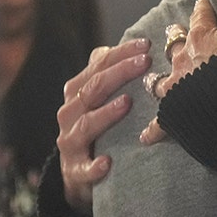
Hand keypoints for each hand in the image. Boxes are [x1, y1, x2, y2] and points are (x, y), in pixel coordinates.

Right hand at [56, 38, 150, 212]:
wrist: (77, 173)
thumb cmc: (97, 126)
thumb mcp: (101, 97)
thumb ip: (110, 72)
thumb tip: (136, 44)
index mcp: (77, 92)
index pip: (98, 65)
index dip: (121, 53)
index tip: (147, 45)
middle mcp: (70, 113)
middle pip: (92, 89)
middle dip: (119, 73)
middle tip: (145, 62)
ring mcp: (70, 142)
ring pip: (85, 124)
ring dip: (106, 113)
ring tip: (127, 102)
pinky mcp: (75, 171)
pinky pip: (82, 169)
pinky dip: (93, 166)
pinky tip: (106, 163)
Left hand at [140, 0, 216, 144]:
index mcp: (201, 37)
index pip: (201, 16)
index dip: (203, 8)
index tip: (203, 4)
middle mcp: (183, 59)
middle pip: (176, 43)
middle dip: (177, 37)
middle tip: (177, 34)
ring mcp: (175, 87)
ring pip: (160, 78)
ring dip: (160, 76)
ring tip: (159, 78)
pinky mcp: (173, 114)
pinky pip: (159, 122)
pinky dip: (153, 129)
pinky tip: (147, 135)